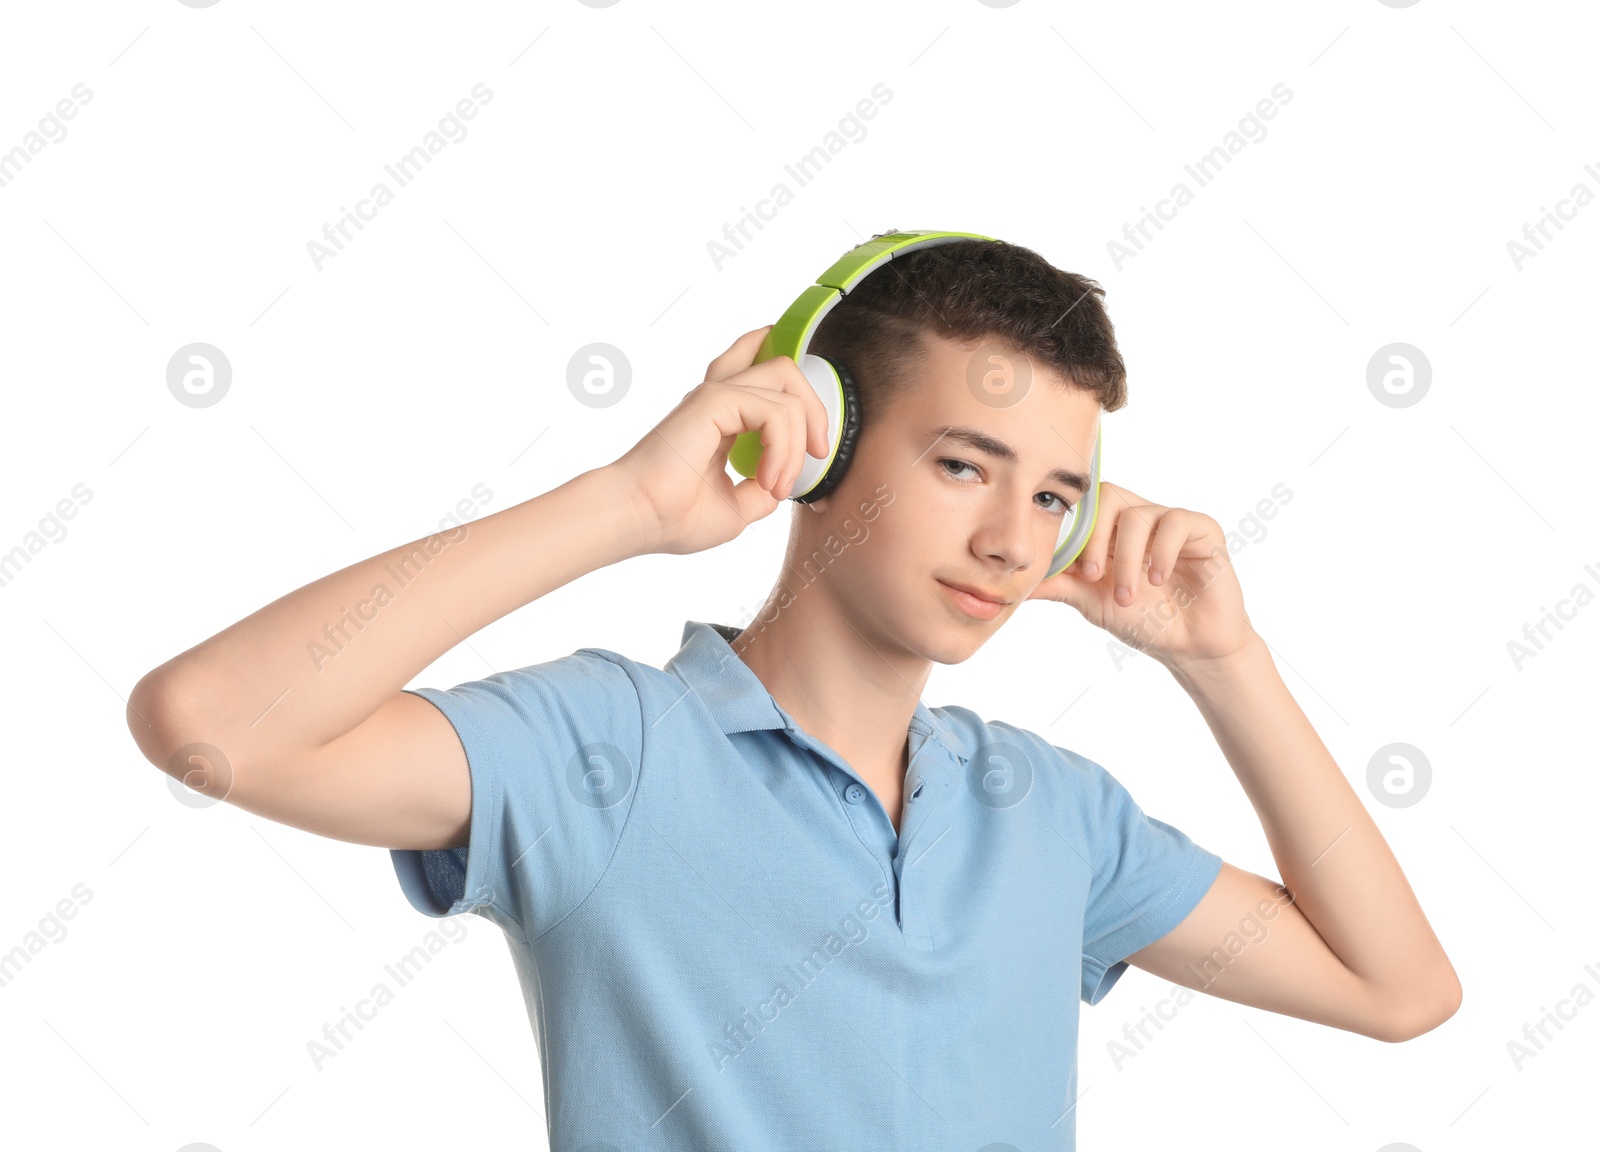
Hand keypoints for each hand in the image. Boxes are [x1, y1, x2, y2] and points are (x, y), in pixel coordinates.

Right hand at [609, 326, 830, 556]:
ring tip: (778, 484)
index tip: (817, 455)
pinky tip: (767, 479)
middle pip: (784, 370)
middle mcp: (719, 401)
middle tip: (819, 453)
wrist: (639, 519)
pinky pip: (774, 410)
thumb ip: (762, 490)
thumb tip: (782, 486)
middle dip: (815, 408)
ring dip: (798, 442)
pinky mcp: (714, 400)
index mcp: (720, 419)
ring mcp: (716, 397)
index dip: (805, 409)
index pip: (768, 382)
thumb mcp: (737, 508)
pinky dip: (783, 447)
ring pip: (786, 384)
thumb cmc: (672, 517)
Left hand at [1024, 479, 1255, 669]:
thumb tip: (1016, 583)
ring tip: (1127, 595)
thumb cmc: (1144, 619)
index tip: (1066, 567)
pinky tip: (1157, 578)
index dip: (1071, 529)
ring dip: (1126, 559)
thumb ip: (1059, 585)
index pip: (1085, 507)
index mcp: (1112, 530)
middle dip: (1095, 538)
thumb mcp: (1092, 602)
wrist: (1190, 645)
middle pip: (1108, 497)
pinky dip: (1161, 551)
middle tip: (1092, 576)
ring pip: (1138, 515)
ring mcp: (1170, 522)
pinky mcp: (1202, 530)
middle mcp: (1140, 519)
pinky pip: (1176, 521)